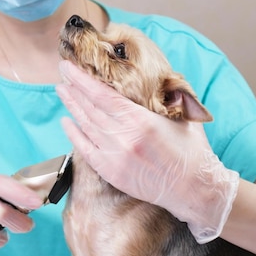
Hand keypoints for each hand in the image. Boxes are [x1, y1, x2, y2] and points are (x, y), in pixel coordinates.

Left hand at [57, 61, 238, 242]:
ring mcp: (114, 157)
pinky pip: (85, 150)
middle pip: (89, 108)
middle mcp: (123, 138)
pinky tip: (66, 121)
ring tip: (62, 91)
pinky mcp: (111, 173)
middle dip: (74, 89)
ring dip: (72, 107)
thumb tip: (153, 75)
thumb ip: (165, 96)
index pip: (102, 95)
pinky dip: (74, 134)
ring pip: (86, 126)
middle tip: (63, 73)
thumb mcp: (182, 115)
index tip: (69, 67)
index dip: (82, 80)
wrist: (193, 189)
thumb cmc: (191, 151)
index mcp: (140, 121)